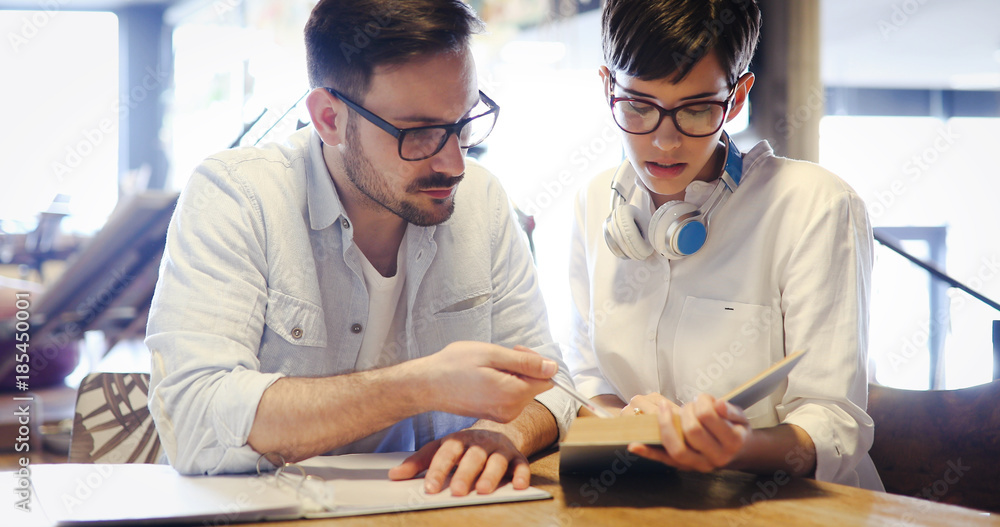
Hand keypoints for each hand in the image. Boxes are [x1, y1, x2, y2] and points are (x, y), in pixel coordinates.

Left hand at [387, 428, 529, 495]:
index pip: (446, 453)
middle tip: (456, 491)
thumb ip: (418, 463)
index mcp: (458, 440)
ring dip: (491, 475)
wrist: (497, 432)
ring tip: (483, 491)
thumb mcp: (440, 449)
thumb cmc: (464, 446)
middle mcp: (479, 443)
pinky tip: (519, 485)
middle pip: (472, 457)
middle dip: (464, 474)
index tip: (429, 487)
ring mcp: (500, 449)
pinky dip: (522, 474)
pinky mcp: (517, 457)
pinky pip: (522, 465)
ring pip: (496, 461)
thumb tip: (393, 475)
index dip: (437, 469)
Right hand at [416, 341, 556, 421]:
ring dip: (512, 375)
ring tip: (489, 366)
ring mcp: (502, 415)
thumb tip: (552, 367)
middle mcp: (511, 410)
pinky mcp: (495, 415)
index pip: (547, 379)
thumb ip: (525, 362)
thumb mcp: (492, 354)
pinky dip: (504, 384)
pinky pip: (511, 397)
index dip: (535, 362)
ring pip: (523, 390)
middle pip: (535, 385)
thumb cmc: (454, 365)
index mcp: (513, 395)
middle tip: (500, 355)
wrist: (428, 384)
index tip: (515, 352)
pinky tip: (485, 377)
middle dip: (523, 368)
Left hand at [627, 393, 750, 471]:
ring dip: (665, 426)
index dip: (700, 402)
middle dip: (685, 412)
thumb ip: (730, 410)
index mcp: (732, 442)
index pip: (708, 417)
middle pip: (692, 432)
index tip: (701, 398)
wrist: (737, 452)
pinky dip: (648, 453)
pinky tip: (634, 446)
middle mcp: (716, 458)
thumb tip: (718, 405)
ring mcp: (698, 465)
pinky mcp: (683, 467)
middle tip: (686, 406)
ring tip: (663, 410)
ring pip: (677, 449)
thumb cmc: (735, 428)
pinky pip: (664, 460)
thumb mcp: (740, 417)